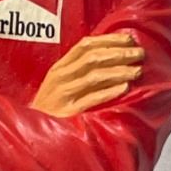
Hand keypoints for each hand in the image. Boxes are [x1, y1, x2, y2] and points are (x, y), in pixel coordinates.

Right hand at [30, 32, 144, 120]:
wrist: (30, 132)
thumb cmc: (50, 107)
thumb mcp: (59, 84)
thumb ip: (78, 71)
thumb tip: (110, 58)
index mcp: (59, 67)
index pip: (85, 45)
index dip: (109, 39)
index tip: (129, 38)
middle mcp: (61, 77)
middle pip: (93, 58)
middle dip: (119, 53)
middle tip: (139, 53)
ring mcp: (64, 94)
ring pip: (95, 76)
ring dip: (119, 71)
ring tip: (137, 70)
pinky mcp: (68, 112)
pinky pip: (92, 99)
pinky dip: (109, 92)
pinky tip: (124, 88)